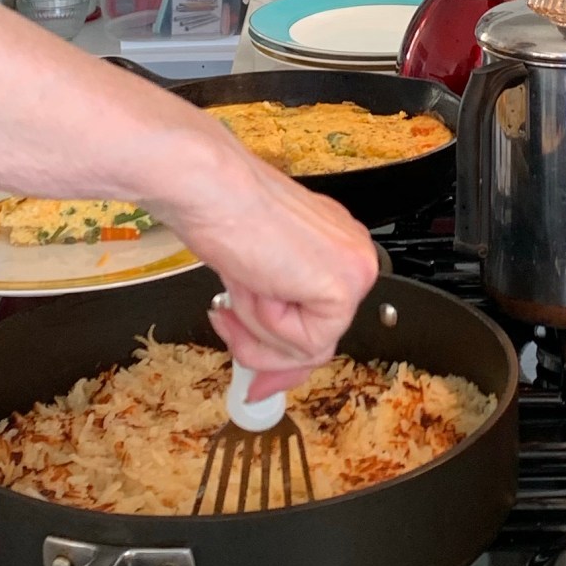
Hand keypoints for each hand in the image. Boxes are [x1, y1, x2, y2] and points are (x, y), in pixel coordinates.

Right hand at [152, 128, 380, 398]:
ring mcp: (355, 272)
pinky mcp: (342, 289)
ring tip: (237, 287)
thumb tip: (265, 365)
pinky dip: (265, 322)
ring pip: (307, 348)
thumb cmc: (221, 210)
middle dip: (265, 350)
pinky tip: (252, 282)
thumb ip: (271, 314)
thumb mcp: (253, 275)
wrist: (211, 188)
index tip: (258, 378)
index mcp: (336, 244)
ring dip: (257, 330)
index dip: (283, 355)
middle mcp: (353, 256)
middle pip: (317, 340)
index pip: (323, 319)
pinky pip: (303, 342)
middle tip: (230, 331)